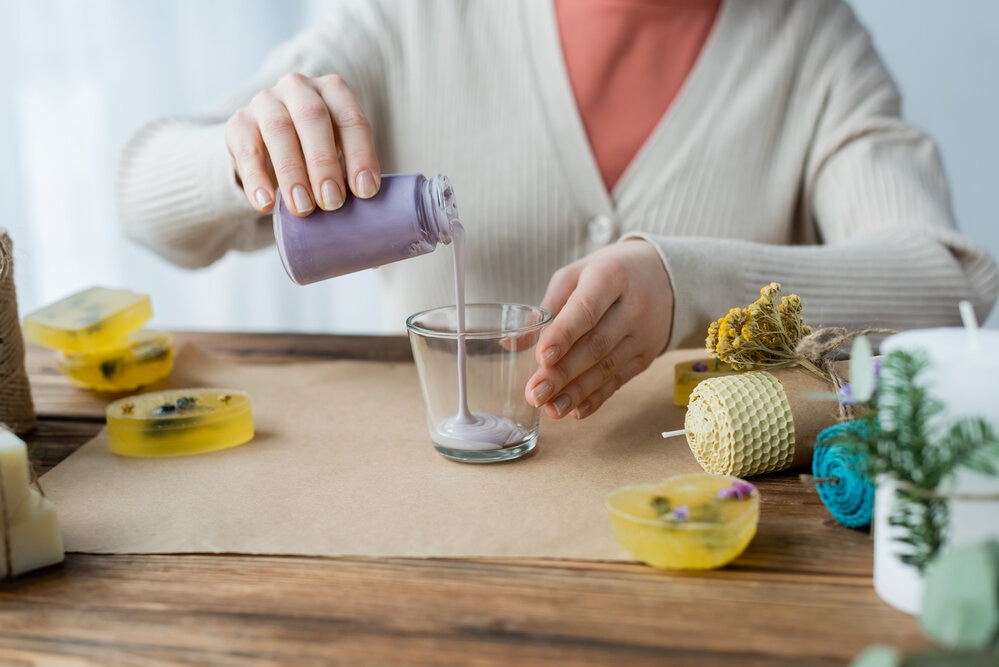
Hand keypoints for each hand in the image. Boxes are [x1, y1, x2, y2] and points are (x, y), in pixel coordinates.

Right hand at [225, 73, 381, 215]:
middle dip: (324, 163)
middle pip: (312, 118)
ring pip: (278, 130)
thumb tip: (367, 206)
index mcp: (334, 91)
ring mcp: (266, 101)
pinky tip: (265, 204)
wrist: (269, 143)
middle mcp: (299, 88)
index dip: (360, 155)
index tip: (365, 192)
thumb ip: (351, 170)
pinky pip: (246, 150)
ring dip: (292, 172)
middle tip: (332, 202)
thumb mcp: (339, 151)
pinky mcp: (239, 122)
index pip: (351, 119)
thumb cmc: (316, 150)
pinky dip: (256, 179)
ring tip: (302, 208)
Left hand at [525, 240, 672, 418]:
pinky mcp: (646, 356)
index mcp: (610, 277)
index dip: (564, 335)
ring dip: (577, 392)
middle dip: (563, 373)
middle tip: (535, 393)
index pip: (586, 310)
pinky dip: (596, 398)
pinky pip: (620, 380)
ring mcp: (643, 335)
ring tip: (550, 409)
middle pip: (596, 345)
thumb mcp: (577, 275)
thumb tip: (512, 344)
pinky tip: (575, 411)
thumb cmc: (609, 273)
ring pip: (607, 367)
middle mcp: (633, 307)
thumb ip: (547, 307)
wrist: (666, 278)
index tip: (541, 358)